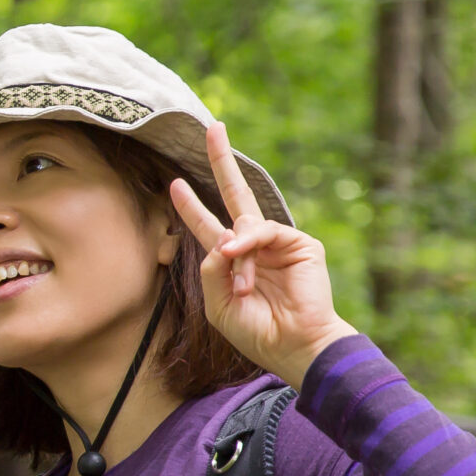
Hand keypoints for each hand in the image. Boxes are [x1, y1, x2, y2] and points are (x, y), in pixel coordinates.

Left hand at [168, 122, 357, 388]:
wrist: (293, 347)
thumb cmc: (256, 331)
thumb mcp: (217, 303)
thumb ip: (211, 268)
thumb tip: (222, 237)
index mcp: (232, 259)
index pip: (207, 225)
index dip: (191, 205)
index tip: (174, 184)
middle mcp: (254, 245)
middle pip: (236, 194)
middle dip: (222, 161)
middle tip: (212, 128)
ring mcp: (278, 242)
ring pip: (243, 226)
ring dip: (236, 257)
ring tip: (242, 288)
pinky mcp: (301, 244)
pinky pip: (264, 232)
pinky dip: (249, 246)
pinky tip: (245, 267)